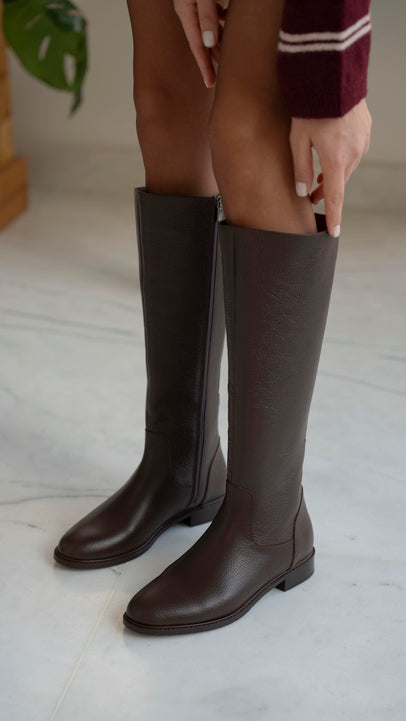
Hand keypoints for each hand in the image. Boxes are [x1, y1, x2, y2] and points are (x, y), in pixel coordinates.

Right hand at [173, 0, 227, 87]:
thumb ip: (207, 14)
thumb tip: (210, 43)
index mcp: (186, 12)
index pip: (197, 46)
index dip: (204, 66)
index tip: (210, 84)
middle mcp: (189, 10)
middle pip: (203, 41)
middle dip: (214, 58)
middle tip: (224, 76)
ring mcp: (195, 2)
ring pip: (210, 29)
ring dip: (220, 42)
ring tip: (230, 54)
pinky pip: (214, 13)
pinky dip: (223, 20)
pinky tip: (231, 20)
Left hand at [289, 98, 371, 236]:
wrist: (333, 75)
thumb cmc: (311, 106)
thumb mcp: (298, 139)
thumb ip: (300, 168)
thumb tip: (302, 191)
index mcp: (336, 159)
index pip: (335, 197)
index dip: (334, 216)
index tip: (334, 233)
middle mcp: (353, 153)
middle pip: (340, 182)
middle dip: (327, 192)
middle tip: (312, 197)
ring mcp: (362, 141)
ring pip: (347, 167)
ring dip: (334, 174)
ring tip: (319, 176)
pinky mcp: (365, 129)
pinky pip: (354, 151)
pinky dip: (342, 158)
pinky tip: (331, 152)